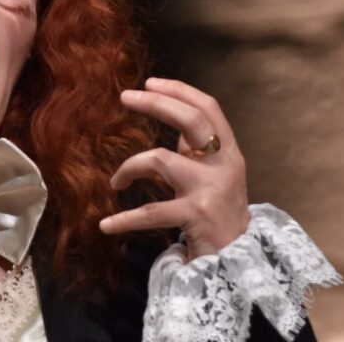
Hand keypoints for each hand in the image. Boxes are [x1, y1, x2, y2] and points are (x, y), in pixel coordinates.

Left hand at [99, 78, 249, 260]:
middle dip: (156, 103)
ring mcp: (211, 189)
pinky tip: (106, 225)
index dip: (180, 90)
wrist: (237, 260)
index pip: (209, 108)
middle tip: (124, 97)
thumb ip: (196, 147)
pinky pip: (151, 211)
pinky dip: (125, 219)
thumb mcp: (214, 173)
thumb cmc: (218, 212)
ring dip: (129, 167)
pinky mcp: (196, 215)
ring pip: (160, 159)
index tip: (150, 82)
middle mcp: (224, 165)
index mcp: (229, 152)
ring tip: (116, 182)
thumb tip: (169, 110)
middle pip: (192, 120)